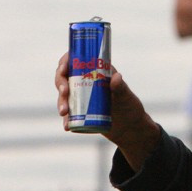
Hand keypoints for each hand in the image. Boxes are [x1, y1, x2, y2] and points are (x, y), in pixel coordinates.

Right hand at [54, 55, 160, 170]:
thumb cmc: (130, 107)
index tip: (63, 69)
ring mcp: (82, 98)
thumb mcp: (126, 96)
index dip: (65, 63)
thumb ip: (121, 87)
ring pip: (64, 96)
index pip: (75, 61)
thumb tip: (116, 76)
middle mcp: (86, 82)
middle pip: (65, 78)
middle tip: (64, 93)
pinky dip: (66, 119)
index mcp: (95, 71)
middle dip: (61, 84)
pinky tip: (67, 126)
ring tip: (64, 112)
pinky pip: (69, 114)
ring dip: (61, 102)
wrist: (130, 128)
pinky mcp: (80, 113)